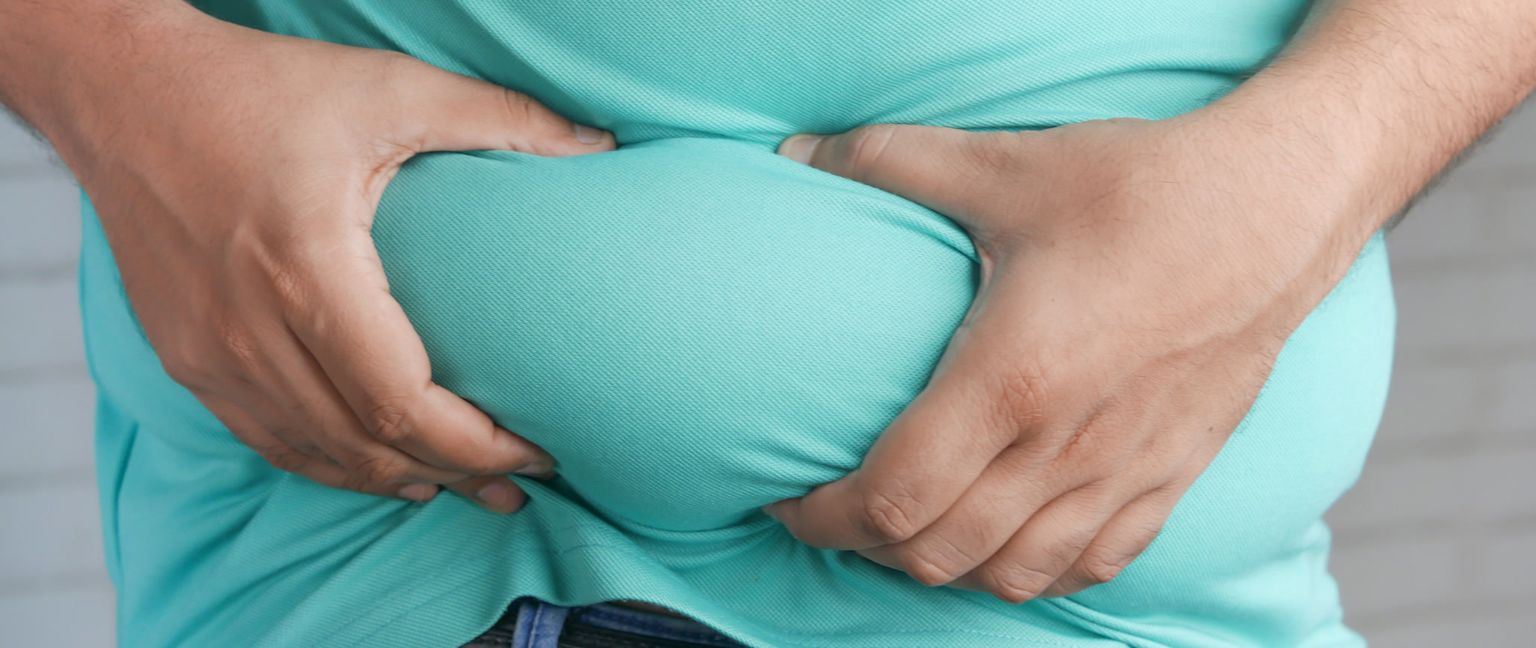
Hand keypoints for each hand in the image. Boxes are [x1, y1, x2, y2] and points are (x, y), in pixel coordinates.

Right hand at [58, 12, 612, 510]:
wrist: (122, 92)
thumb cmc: (258, 87)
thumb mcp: (389, 87)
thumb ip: (501, 119)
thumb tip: (598, 148)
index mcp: (306, 266)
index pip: (403, 401)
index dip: (477, 444)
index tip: (537, 451)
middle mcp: (248, 326)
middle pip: (367, 443)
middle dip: (454, 474)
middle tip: (517, 487)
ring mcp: (208, 352)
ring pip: (316, 454)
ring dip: (395, 480)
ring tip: (462, 489)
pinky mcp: (185, 357)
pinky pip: (267, 440)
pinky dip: (330, 465)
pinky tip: (379, 469)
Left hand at [766, 115, 1372, 600]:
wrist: (1280, 207)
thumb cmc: (1143, 189)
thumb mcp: (1004, 166)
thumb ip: (889, 163)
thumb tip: (795, 154)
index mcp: (1012, 380)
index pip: (893, 497)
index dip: (823, 515)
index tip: (790, 496)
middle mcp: (1065, 447)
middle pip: (937, 554)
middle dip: (866, 546)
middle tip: (839, 507)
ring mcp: (1124, 474)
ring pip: (1010, 575)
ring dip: (943, 566)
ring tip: (911, 525)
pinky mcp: (1172, 478)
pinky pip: (1092, 566)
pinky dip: (1032, 571)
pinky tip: (1007, 539)